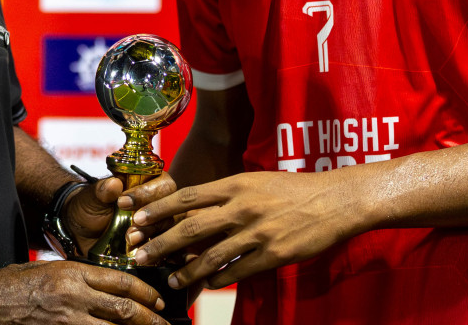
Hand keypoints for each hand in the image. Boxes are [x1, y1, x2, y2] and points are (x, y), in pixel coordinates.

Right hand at [0, 260, 166, 324]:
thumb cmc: (9, 285)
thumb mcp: (45, 269)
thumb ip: (73, 277)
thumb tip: (99, 285)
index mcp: (71, 273)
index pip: (118, 280)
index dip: (143, 292)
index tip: (156, 301)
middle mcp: (72, 296)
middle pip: (123, 309)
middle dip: (149, 320)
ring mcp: (65, 320)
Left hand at [63, 174, 177, 256]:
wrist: (81, 232)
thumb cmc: (90, 207)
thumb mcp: (93, 198)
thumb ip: (103, 191)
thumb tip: (113, 184)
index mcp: (148, 184)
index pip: (162, 184)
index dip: (146, 193)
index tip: (123, 202)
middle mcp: (159, 205)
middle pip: (172, 209)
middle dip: (152, 218)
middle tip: (132, 225)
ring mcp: (160, 227)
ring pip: (170, 230)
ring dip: (152, 236)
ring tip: (130, 240)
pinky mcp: (157, 248)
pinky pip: (167, 252)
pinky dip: (157, 255)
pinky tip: (142, 258)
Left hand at [129, 171, 365, 289]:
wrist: (334, 200)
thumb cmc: (291, 189)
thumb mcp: (254, 182)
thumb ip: (225, 196)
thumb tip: (192, 210)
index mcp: (235, 185)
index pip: (185, 197)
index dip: (157, 208)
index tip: (133, 217)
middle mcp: (242, 207)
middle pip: (190, 228)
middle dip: (160, 244)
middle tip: (139, 255)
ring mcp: (257, 232)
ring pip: (210, 256)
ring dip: (185, 272)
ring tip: (170, 281)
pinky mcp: (273, 254)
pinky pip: (237, 271)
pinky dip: (218, 280)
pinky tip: (207, 285)